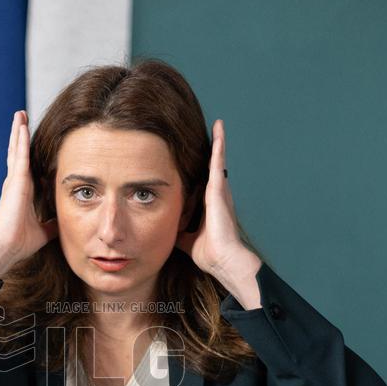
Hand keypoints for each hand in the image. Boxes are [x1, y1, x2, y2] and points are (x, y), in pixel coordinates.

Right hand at [0, 110, 58, 267]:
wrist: (6, 248)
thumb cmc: (19, 242)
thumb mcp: (43, 231)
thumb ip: (51, 224)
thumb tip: (61, 223)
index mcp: (22, 192)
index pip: (25, 166)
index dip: (26, 151)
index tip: (29, 139)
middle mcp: (16, 184)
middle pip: (18, 153)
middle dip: (20, 136)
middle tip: (21, 118)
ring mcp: (14, 181)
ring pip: (17, 150)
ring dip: (19, 132)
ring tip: (20, 114)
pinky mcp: (15, 181)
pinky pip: (20, 155)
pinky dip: (21, 140)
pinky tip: (22, 126)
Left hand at [175, 119, 247, 276]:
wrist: (223, 260)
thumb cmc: (209, 252)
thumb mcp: (185, 238)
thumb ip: (177, 230)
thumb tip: (164, 228)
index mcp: (209, 205)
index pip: (203, 181)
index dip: (201, 167)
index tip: (197, 154)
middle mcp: (217, 195)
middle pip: (212, 167)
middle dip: (212, 149)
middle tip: (213, 129)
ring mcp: (219, 191)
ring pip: (217, 161)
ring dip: (217, 143)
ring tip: (218, 125)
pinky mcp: (219, 190)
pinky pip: (218, 163)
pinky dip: (218, 147)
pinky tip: (218, 133)